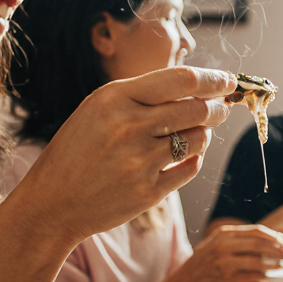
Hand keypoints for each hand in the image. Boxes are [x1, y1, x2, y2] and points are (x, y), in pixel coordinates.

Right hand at [13, 67, 233, 248]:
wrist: (53, 202)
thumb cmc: (80, 149)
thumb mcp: (99, 109)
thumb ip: (143, 96)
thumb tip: (198, 87)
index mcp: (115, 98)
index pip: (181, 80)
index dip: (213, 79)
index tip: (228, 81)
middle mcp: (129, 127)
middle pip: (197, 109)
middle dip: (217, 108)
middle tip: (221, 109)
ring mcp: (140, 161)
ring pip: (198, 139)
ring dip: (204, 134)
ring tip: (194, 133)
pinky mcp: (149, 192)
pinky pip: (190, 168)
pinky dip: (193, 160)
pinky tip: (184, 157)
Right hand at [156, 224, 282, 281]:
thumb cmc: (203, 267)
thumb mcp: (217, 247)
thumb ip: (240, 243)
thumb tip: (271, 242)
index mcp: (223, 234)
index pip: (256, 231)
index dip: (274, 236)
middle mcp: (223, 244)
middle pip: (260, 242)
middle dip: (279, 248)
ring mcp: (224, 260)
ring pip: (257, 259)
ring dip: (273, 263)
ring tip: (282, 266)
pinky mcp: (225, 277)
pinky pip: (251, 275)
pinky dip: (263, 276)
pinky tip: (269, 278)